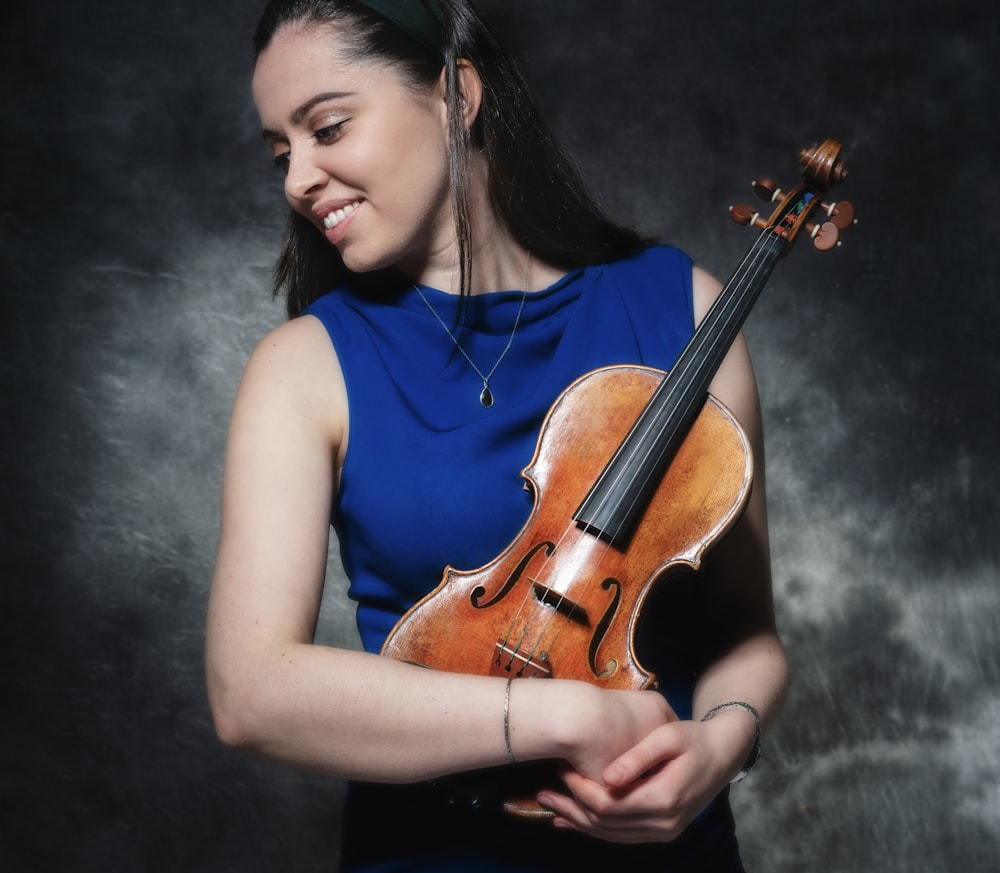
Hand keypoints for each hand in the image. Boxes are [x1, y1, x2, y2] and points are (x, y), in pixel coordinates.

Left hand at [538, 712, 748, 843]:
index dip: (580, 789)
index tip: (561, 768)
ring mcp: (663, 832)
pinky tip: (571, 822)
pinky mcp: (661, 832)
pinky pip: (621, 837)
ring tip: (548, 806)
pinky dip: (594, 830)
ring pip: (610, 834)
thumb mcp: (668, 737)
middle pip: (605, 823)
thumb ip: (638, 757)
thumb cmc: (693, 739)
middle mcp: (664, 824)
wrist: (723, 755)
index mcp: (664, 798)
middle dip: (571, 807)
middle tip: (542, 790)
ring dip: (578, 822)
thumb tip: (606, 777)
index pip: (609, 803)